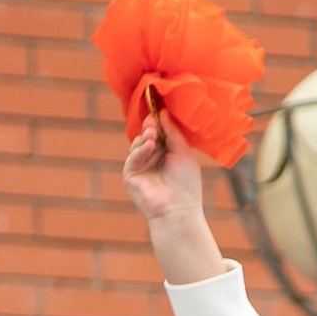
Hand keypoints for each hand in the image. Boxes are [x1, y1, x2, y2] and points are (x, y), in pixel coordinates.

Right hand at [118, 118, 227, 280]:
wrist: (178, 209)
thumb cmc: (186, 184)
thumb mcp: (183, 151)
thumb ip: (173, 132)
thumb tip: (163, 112)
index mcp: (167, 152)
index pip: (160, 131)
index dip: (159, 120)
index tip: (159, 106)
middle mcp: (152, 158)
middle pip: (147, 134)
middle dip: (150, 126)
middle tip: (154, 119)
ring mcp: (140, 166)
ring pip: (138, 143)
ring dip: (146, 136)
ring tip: (154, 136)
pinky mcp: (130, 175)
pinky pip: (133, 156)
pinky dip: (140, 149)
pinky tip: (150, 145)